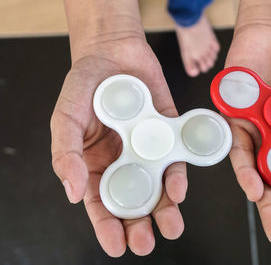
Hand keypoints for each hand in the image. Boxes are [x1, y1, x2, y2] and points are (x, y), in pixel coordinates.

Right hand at [50, 36, 186, 255]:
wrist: (113, 51)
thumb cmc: (84, 85)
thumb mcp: (66, 118)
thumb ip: (67, 154)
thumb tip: (73, 192)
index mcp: (97, 165)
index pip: (102, 204)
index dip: (107, 226)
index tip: (116, 246)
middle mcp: (126, 162)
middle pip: (133, 201)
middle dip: (139, 225)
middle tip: (144, 242)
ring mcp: (149, 149)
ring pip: (159, 186)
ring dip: (166, 209)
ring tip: (170, 227)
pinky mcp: (170, 134)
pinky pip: (176, 159)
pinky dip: (178, 175)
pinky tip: (177, 189)